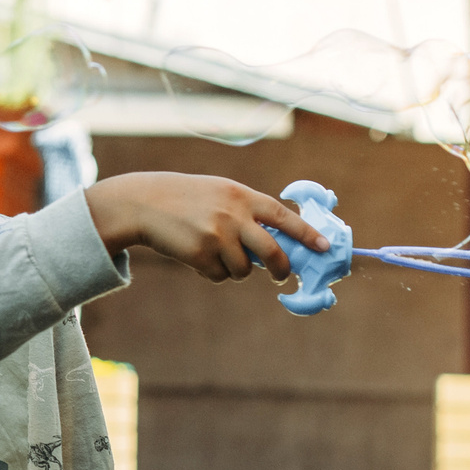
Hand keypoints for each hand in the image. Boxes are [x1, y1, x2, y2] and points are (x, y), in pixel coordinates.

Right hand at [84, 172, 329, 283]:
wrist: (145, 202)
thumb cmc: (188, 198)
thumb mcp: (221, 193)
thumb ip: (249, 212)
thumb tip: (279, 244)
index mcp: (242, 196)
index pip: (284, 217)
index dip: (307, 234)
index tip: (324, 247)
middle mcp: (233, 215)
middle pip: (273, 252)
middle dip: (282, 268)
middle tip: (281, 274)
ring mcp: (217, 236)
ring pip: (245, 270)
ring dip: (236, 269)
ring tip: (215, 253)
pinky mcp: (200, 255)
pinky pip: (220, 276)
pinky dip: (213, 272)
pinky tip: (197, 256)